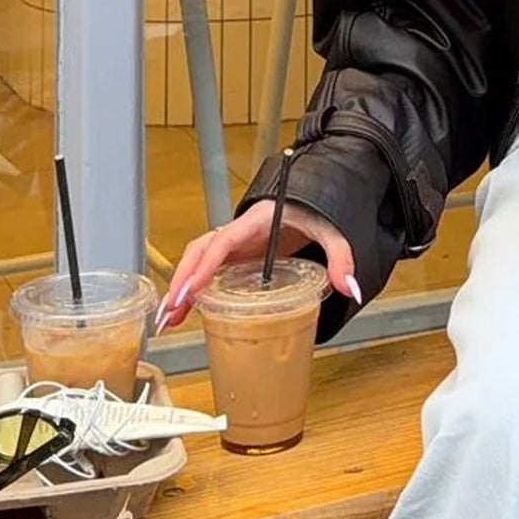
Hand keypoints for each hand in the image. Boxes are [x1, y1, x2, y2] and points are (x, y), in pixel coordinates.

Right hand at [154, 202, 359, 333]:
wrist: (313, 199)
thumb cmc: (316, 211)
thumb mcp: (332, 230)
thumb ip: (341, 256)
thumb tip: (349, 286)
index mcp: (256, 221)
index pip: (223, 242)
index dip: (204, 266)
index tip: (190, 290)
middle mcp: (239, 231)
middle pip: (200, 252)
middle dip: (182, 280)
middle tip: (171, 311)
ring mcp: (235, 243)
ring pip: (199, 261)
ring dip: (182, 288)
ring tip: (169, 319)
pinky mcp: (238, 255)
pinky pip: (209, 270)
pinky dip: (194, 290)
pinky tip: (185, 314)